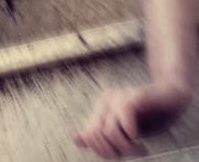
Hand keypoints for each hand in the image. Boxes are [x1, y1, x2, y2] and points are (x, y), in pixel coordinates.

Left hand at [73, 81, 192, 159]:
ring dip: (125, 147)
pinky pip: (123, 117)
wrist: (173, 95)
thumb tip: (76, 139)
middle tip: (134, 152)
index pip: (89, 136)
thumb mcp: (126, 130)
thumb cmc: (151, 115)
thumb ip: (103, 134)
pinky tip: (137, 137)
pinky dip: (130, 133)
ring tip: (140, 148)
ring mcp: (119, 97)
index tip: (120, 155)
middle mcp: (106, 100)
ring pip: (109, 132)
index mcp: (101, 108)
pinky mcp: (134, 96)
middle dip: (113, 151)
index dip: (102, 151)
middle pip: (96, 136)